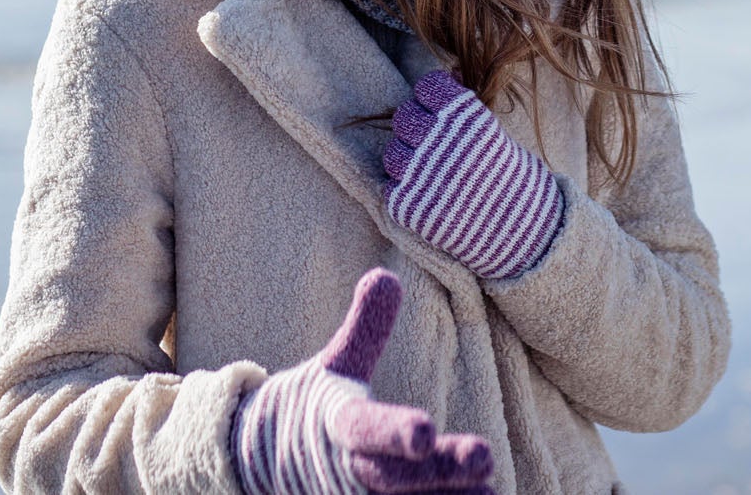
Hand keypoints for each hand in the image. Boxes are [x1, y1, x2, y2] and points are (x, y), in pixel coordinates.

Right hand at [229, 268, 492, 494]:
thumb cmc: (313, 409)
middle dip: (440, 473)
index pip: (366, 428)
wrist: (260, 465)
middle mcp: (348, 473)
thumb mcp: (333, 366)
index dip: (394, 432)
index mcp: (337, 426)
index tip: (426, 430)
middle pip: (395, 479)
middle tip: (485, 459)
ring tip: (490, 494)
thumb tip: (385, 276)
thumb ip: (365, 329)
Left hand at [382, 71, 565, 280]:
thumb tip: (447, 74)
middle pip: (403, 116)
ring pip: (391, 154)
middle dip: (415, 127)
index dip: (430, 99)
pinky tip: (429, 197)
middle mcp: (444, 141)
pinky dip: (406, 192)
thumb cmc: (503, 176)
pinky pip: (391, 188)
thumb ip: (462, 107)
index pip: (426, 86)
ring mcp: (424, 175)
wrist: (519, 230)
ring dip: (406, 161)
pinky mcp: (410, 207)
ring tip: (430, 174)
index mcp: (467, 118)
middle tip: (433, 146)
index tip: (440, 113)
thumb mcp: (492, 132)